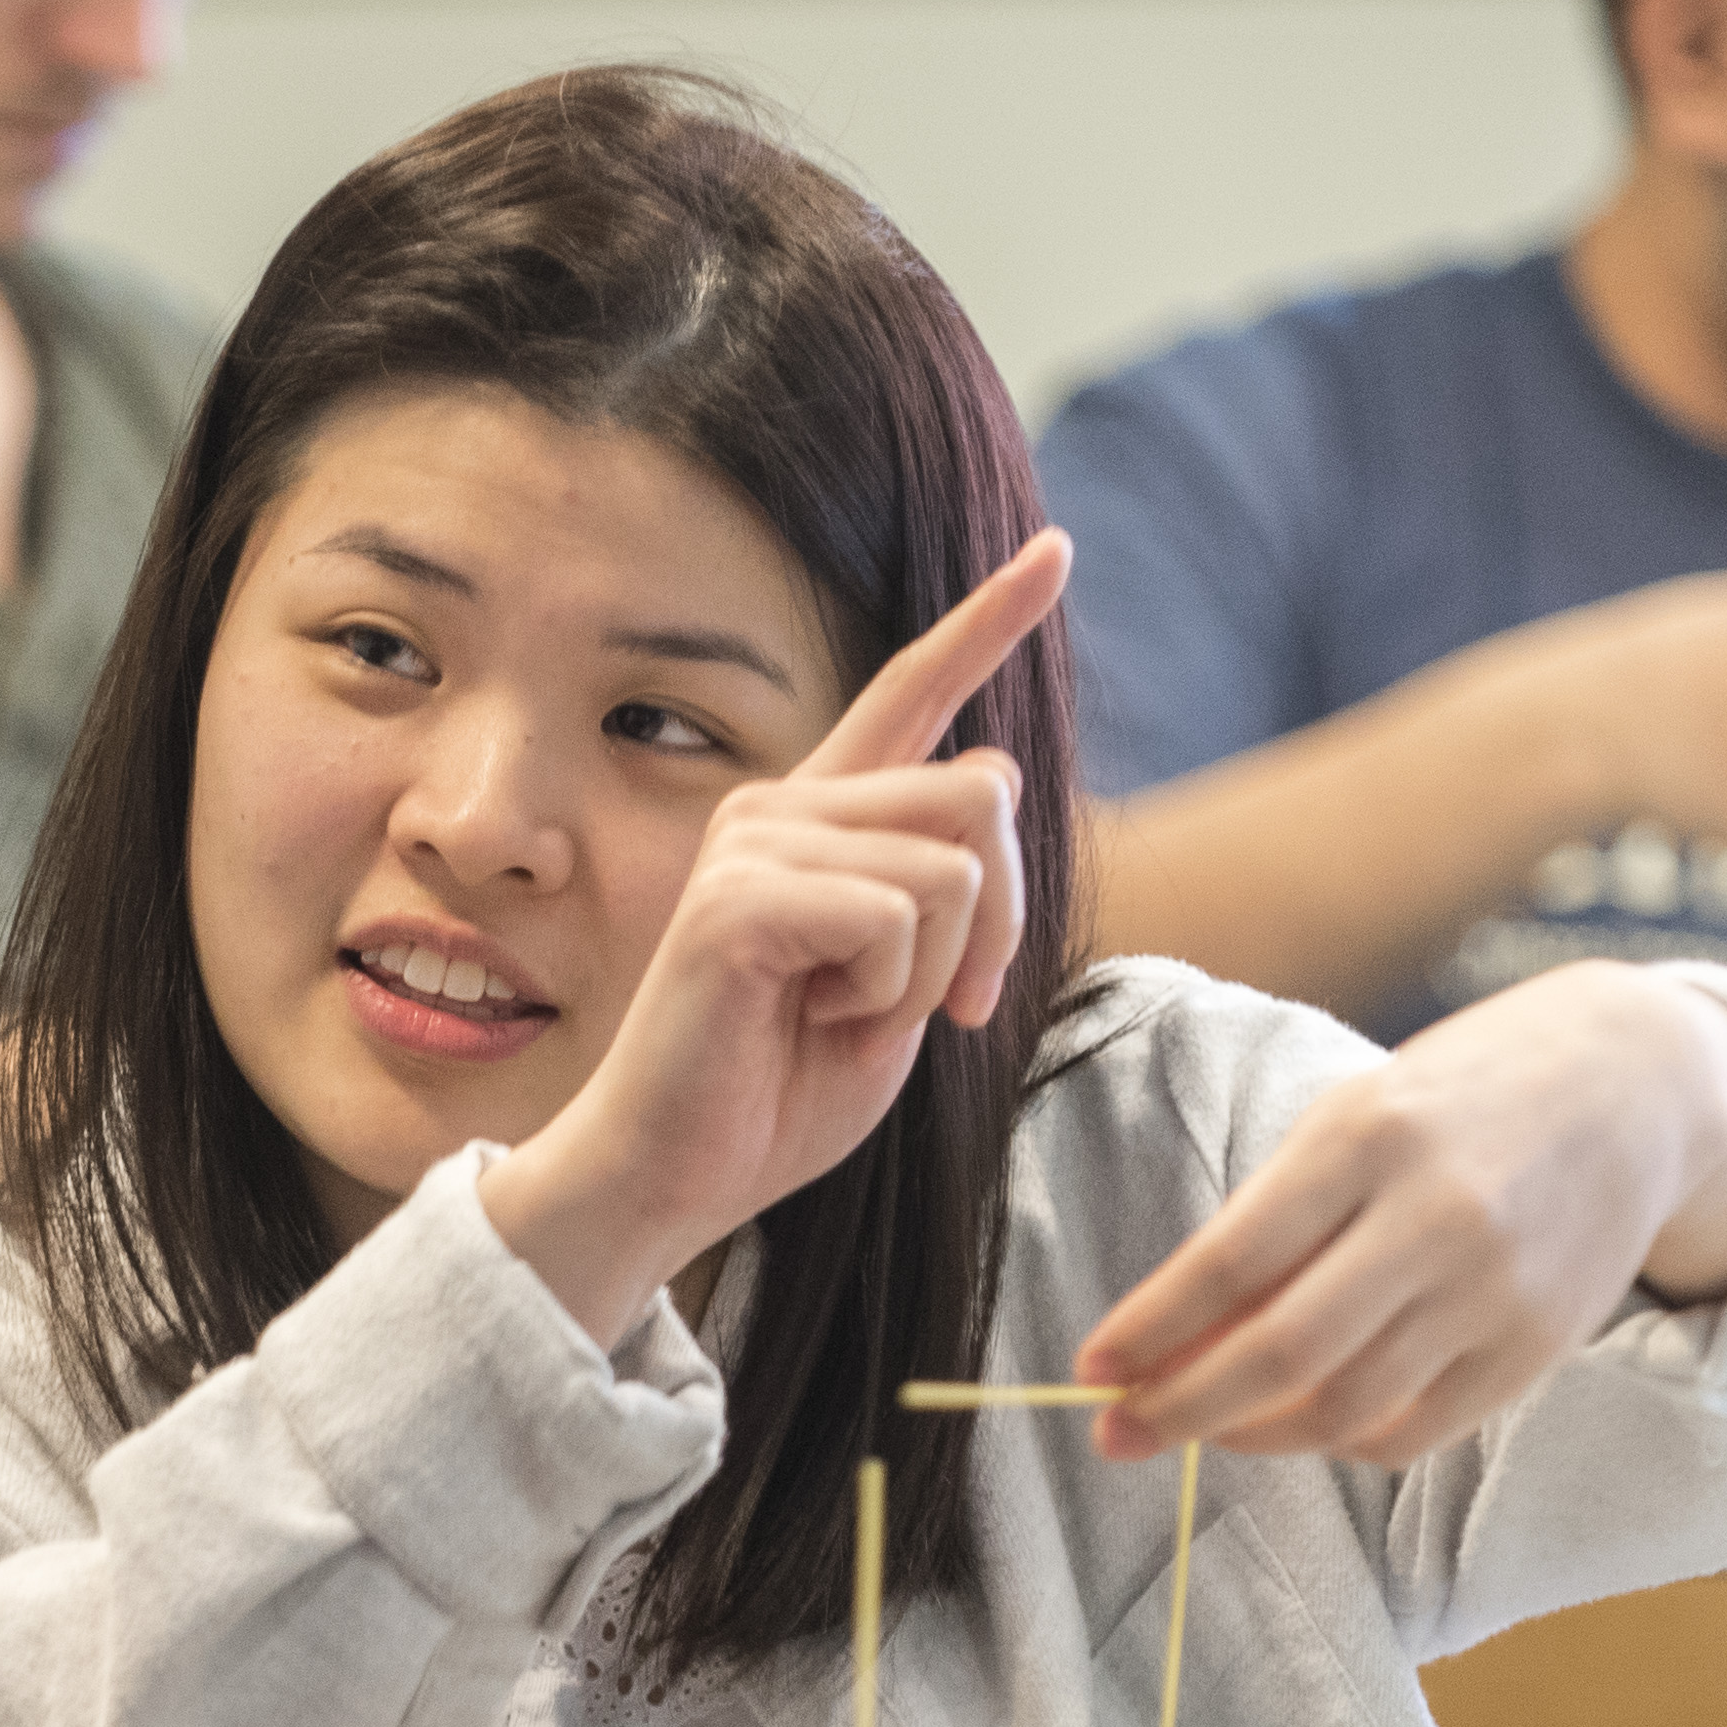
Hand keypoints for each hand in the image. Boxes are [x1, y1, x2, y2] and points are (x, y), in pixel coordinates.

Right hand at [486, 533, 1069, 1343]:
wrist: (671, 1175)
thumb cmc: (774, 1094)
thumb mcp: (902, 990)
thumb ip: (950, 893)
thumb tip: (990, 774)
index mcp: (820, 824)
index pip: (912, 697)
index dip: (988, 624)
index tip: (1055, 551)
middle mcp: (782, 806)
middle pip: (981, 802)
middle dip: (999, 930)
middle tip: (933, 1011)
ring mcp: (755, 842)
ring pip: (953, 872)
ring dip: (933, 976)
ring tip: (845, 1018)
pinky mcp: (742, 898)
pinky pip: (900, 921)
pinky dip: (887, 994)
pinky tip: (810, 1021)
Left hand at [1075, 965, 1726, 1463]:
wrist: (1638, 1087)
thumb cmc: (1462, 1097)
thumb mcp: (1358, 1117)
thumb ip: (1276, 1220)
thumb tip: (1176, 1337)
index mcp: (1368, 1137)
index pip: (1232, 1259)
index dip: (1151, 1327)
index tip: (1090, 1367)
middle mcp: (1435, 1218)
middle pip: (1283, 1353)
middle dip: (1181, 1406)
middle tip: (1116, 1433)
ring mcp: (1495, 1291)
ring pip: (1344, 1409)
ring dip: (1250, 1434)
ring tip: (1200, 1424)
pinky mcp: (1536, 1349)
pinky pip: (1412, 1433)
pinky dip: (1338, 1440)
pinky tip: (1300, 1423)